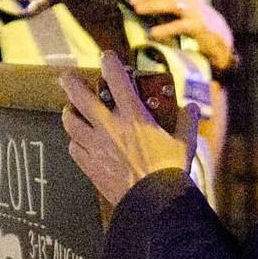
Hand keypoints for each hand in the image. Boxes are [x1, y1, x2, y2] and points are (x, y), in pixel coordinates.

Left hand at [60, 48, 190, 211]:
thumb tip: (192, 108)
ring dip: (69, 114)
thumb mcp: (184, 144)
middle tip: (66, 78)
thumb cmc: (169, 171)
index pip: (117, 80)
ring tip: (69, 110)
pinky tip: (78, 142)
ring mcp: (96, 146)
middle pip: (81, 98)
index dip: (109, 63)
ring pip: (71, 123)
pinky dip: (74, 142)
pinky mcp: (89, 165)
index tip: (106, 56)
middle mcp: (110, 127)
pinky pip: (74, 148)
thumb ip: (186, 122)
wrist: (152, 201)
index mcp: (133, 116)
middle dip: (71, 84)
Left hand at [129, 0, 236, 71]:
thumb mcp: (186, 11)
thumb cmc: (200, 24)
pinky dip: (165, 28)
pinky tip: (152, 33)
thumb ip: (171, 6)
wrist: (222, 38)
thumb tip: (146, 3)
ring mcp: (195, 12)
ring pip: (171, 3)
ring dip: (152, 5)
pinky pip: (179, 25)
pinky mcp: (198, 26)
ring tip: (138, 9)